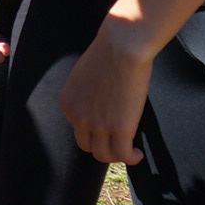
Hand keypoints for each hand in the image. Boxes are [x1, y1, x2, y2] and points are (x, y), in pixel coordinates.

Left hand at [57, 20, 156, 165]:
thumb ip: (87, 93)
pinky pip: (122, 155)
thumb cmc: (109, 52)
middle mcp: (77, 117)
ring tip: (129, 150)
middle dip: (102, 145)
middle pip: (86, 145)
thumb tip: (101, 102)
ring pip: (103, 155)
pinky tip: (138, 153)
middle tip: (117, 141)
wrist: (122, 47)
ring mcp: (97, 126)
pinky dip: (130, 157)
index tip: (107, 128)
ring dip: (116, 154)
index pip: (77, 127)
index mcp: (67, 102)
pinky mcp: (119, 130)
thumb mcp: (86, 75)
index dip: (93, 130)